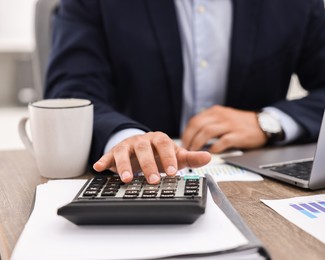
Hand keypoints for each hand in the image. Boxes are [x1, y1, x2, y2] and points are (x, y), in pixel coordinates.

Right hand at [93, 131, 210, 183]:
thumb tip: (209, 157)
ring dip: (124, 165)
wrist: (144, 148)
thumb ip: (191, 157)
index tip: (171, 172)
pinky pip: (108, 155)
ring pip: (124, 151)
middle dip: (147, 164)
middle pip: (143, 148)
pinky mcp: (115, 152)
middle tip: (152, 180)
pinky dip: (104, 161)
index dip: (167, 157)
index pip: (164, 144)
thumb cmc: (161, 154)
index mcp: (159, 139)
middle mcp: (143, 140)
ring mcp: (128, 145)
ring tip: (127, 179)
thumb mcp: (176, 156)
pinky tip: (99, 168)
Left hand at [181, 105, 266, 152]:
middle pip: (198, 126)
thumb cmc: (240, 124)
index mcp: (215, 112)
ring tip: (195, 152)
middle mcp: (221, 116)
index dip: (186, 133)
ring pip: (207, 132)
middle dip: (189, 139)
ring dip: (198, 144)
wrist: (263, 124)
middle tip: (186, 150)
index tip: (183, 143)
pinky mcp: (238, 135)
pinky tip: (212, 152)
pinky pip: (223, 141)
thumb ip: (209, 123)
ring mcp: (230, 125)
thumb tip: (193, 136)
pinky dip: (215, 148)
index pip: (195, 121)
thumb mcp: (223, 117)